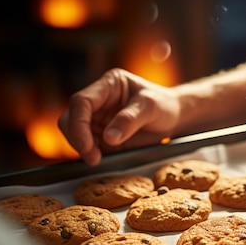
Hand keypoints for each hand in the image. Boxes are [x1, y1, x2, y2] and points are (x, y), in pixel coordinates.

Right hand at [58, 68, 181, 165]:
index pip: (82, 101)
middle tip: (93, 158)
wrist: (174, 117)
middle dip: (77, 138)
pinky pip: (88, 145)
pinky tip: (102, 159)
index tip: (87, 145)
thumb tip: (109, 138)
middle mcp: (99, 100)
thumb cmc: (164, 105)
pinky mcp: (102, 134)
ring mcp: (98, 118)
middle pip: (71, 118)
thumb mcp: (151, 107)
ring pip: (75, 133)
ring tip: (98, 160)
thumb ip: (130, 120)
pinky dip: (90, 154)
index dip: (79, 124)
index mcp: (108, 85)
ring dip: (83, 149)